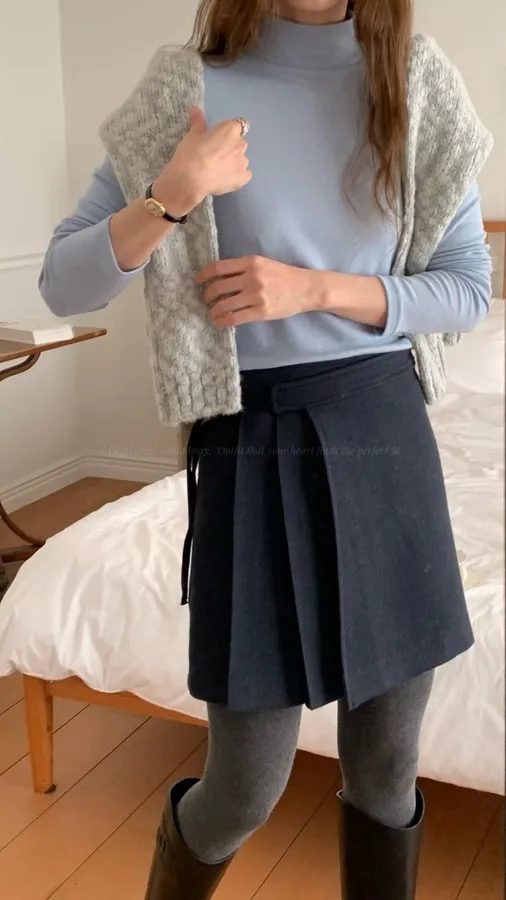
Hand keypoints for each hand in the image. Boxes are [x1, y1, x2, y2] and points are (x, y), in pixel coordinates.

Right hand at [152, 107, 251, 217]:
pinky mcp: (243, 179)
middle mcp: (241, 144)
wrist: (189, 181)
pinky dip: (238, 175)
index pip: (236, 125)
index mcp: (231, 130)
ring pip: (241, 159)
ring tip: (218, 169)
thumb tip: (196, 109)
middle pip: (239, 143)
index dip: (226, 132)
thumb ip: (198, 122)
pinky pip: (245, 174)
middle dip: (230, 147)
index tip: (217, 139)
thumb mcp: (192, 136)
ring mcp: (243, 163)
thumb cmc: (190, 155)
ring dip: (233, 161)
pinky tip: (226, 178)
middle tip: (214, 155)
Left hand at [196, 256, 320, 326]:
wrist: (306, 288)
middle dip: (207, 295)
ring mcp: (256, 295)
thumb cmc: (284, 275)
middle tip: (205, 299)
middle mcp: (251, 277)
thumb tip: (220, 276)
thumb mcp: (263, 263)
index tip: (198, 280)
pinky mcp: (261, 312)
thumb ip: (244, 268)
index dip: (204, 275)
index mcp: (251, 262)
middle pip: (218, 287)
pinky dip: (222, 320)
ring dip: (213, 310)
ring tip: (211, 313)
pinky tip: (219, 322)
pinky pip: (234, 317)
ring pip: (224, 304)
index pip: (219, 268)